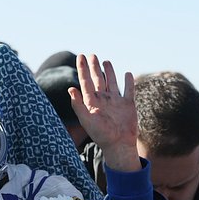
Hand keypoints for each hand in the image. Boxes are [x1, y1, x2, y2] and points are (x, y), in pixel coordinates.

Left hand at [69, 54, 139, 170]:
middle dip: (94, 67)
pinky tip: (127, 74)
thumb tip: (70, 88)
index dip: (82, 69)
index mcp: (92, 101)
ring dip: (109, 71)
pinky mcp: (128, 104)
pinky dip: (128, 81)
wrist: (119, 144)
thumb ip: (78, 105)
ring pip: (111, 82)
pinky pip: (128, 89)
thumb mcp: (86, 119)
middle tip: (91, 55)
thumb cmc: (101, 134)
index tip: (80, 56)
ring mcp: (116, 101)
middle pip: (97, 79)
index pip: (85, 81)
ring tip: (106, 61)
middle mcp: (103, 99)